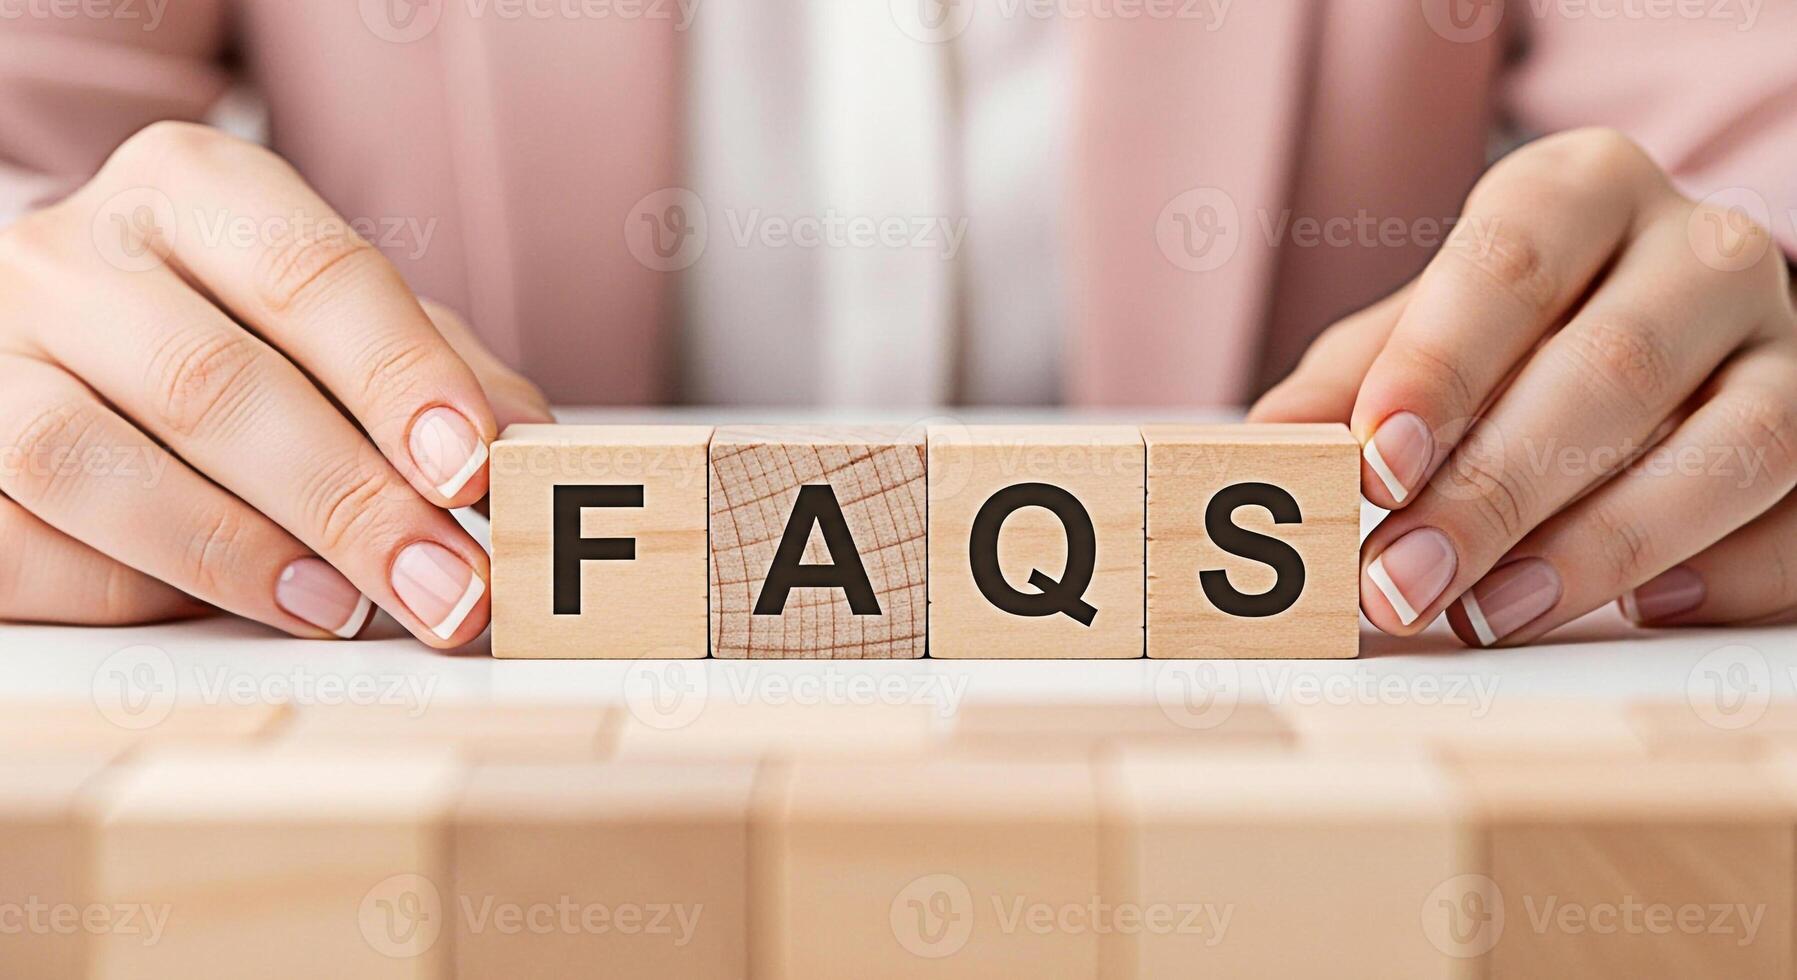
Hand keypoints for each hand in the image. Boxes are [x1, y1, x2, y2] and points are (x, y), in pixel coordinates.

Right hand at [0, 122, 550, 645]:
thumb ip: (441, 369)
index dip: (400, 377)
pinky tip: (225, 609)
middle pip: (214, 383)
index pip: (310, 274)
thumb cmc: (235, 329)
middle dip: (349, 501)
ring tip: (341, 606)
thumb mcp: (345, 323)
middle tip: (446, 583)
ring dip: (235, 554)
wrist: (68, 340)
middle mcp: (71, 256)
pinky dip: (128, 593)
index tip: (475, 467)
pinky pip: (17, 542)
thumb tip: (530, 450)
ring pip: (88, 461)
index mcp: (192, 191)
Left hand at [1252, 128, 1796, 645]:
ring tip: (1490, 612)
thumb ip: (1348, 381)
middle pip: (1609, 370)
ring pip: (1730, 447)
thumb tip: (1262, 453)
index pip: (1511, 261)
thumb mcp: (1423, 325)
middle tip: (1402, 579)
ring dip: (1600, 548)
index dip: (1439, 365)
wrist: (1670, 317)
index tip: (1372, 463)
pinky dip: (1722, 576)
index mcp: (1583, 189)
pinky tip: (1636, 611)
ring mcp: (1789, 340)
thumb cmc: (1520, 325)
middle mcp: (1703, 248)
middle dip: (1493, 491)